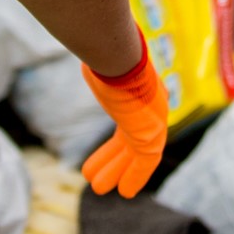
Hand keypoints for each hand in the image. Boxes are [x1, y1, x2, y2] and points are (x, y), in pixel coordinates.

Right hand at [80, 27, 166, 197]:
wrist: (119, 59)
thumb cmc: (104, 57)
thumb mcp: (99, 63)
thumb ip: (96, 65)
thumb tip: (80, 40)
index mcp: (136, 93)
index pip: (126, 124)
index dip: (114, 144)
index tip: (103, 157)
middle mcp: (148, 107)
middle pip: (128, 141)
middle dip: (113, 160)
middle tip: (97, 179)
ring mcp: (152, 121)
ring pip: (134, 155)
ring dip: (118, 172)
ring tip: (101, 190)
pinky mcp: (152, 135)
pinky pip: (145, 162)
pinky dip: (135, 177)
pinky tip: (125, 192)